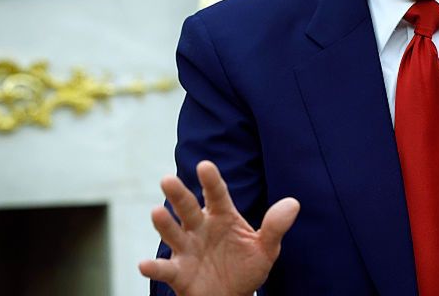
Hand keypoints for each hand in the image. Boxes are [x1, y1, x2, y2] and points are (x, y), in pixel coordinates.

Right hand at [139, 160, 299, 295]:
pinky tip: (144, 264)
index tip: (205, 166)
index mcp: (222, 217)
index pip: (217, 195)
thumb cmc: (246, 267)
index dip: (211, 180)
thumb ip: (275, 227)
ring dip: (164, 223)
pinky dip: (154, 267)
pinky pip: (164, 269)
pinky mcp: (178, 273)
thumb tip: (293, 203)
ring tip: (157, 212)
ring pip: (173, 232)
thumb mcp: (266, 249)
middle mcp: (200, 228)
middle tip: (168, 179)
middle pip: (188, 208)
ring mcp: (187, 249)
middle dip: (178, 195)